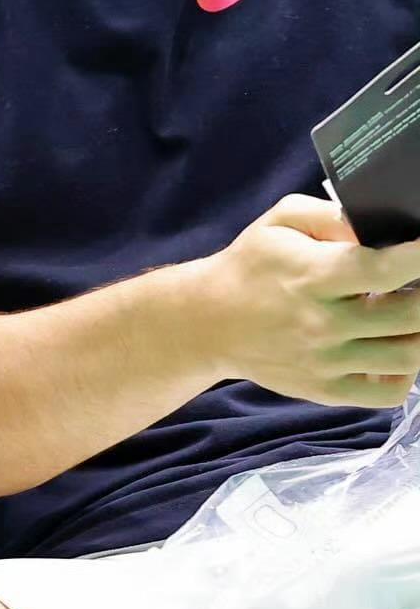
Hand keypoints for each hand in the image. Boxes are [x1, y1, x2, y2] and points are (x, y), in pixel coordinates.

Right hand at [196, 192, 419, 408]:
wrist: (209, 322)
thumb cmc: (251, 265)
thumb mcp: (280, 221)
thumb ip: (331, 216)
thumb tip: (377, 231)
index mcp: (312, 276)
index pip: (384, 269)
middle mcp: (322, 324)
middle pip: (409, 317)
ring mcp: (326, 363)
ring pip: (408, 357)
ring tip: (410, 313)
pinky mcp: (326, 391)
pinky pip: (387, 392)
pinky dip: (406, 372)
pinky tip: (395, 348)